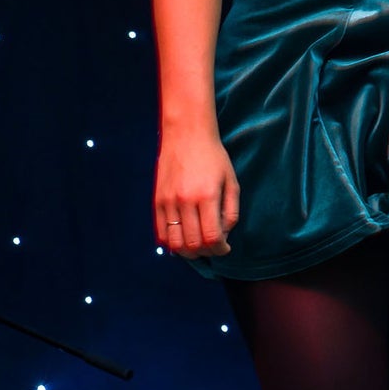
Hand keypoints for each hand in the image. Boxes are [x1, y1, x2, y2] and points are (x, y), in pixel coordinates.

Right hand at [153, 127, 238, 257]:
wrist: (186, 136)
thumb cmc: (214, 158)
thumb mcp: (231, 181)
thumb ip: (231, 211)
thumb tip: (223, 236)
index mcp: (207, 196)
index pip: (211, 237)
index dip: (220, 249)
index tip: (225, 249)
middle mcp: (185, 201)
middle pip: (193, 244)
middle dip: (206, 253)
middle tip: (214, 249)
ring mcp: (168, 202)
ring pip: (174, 243)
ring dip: (188, 252)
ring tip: (199, 247)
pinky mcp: (157, 201)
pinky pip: (160, 232)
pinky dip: (171, 243)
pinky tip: (182, 239)